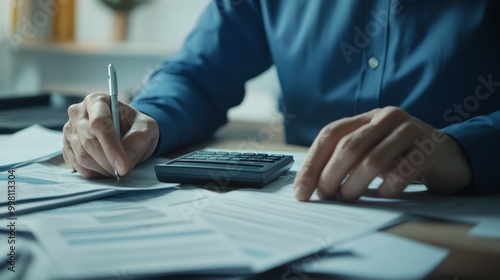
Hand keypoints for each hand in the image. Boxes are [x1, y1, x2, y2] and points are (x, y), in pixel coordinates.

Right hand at [63, 92, 158, 177]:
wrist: (127, 132)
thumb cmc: (135, 126)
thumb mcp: (146, 128)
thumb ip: (138, 141)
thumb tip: (124, 162)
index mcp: (97, 101)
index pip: (99, 123)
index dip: (111, 147)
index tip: (123, 165)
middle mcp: (78, 113)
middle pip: (88, 142)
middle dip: (108, 162)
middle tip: (123, 171)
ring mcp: (69, 131)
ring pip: (81, 157)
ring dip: (102, 169)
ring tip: (117, 169)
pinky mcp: (66, 148)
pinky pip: (77, 166)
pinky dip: (94, 173)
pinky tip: (105, 169)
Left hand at [293, 107, 471, 201]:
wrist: (448, 155)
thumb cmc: (401, 156)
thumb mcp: (371, 150)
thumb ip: (345, 159)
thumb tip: (310, 186)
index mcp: (366, 117)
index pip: (330, 135)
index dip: (312, 164)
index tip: (301, 191)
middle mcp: (385, 118)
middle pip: (348, 147)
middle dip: (329, 176)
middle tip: (324, 196)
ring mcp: (409, 130)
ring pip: (372, 160)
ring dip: (354, 186)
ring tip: (348, 198)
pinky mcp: (428, 148)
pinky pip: (400, 172)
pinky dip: (387, 188)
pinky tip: (384, 193)